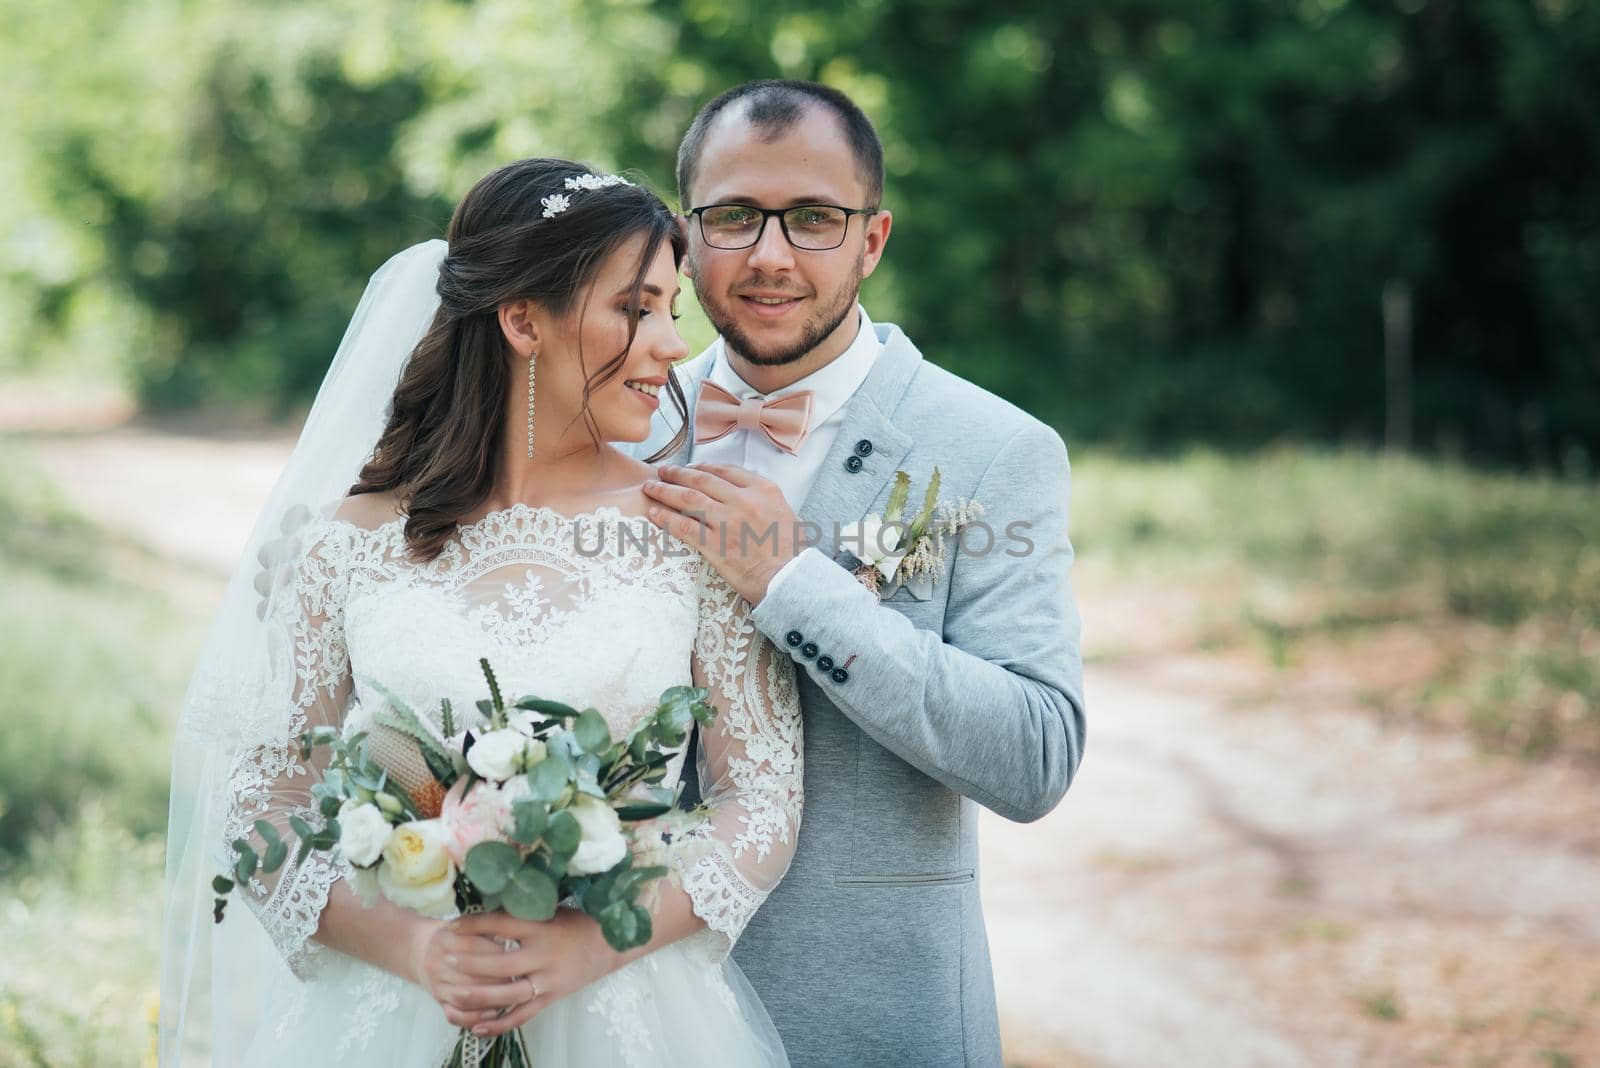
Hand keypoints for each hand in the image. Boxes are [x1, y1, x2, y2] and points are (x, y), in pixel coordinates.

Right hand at [405, 917, 541, 1031]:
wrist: (418, 949)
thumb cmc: (452, 933)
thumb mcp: (464, 923)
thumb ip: (485, 926)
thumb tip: (515, 932)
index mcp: (444, 939)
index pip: (473, 947)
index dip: (498, 951)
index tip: (519, 952)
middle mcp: (436, 963)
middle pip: (470, 975)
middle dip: (499, 978)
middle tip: (523, 977)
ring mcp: (436, 985)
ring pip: (464, 998)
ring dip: (490, 999)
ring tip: (513, 995)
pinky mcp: (438, 1001)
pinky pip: (455, 1015)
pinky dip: (474, 1017)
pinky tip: (493, 1013)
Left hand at [446, 908, 620, 1038]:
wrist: (611, 945)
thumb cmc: (577, 922)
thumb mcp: (551, 910)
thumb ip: (522, 912)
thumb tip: (486, 906)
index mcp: (543, 927)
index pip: (501, 924)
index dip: (474, 925)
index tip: (452, 925)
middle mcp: (544, 955)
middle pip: (500, 964)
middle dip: (469, 962)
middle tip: (445, 958)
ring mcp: (548, 980)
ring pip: (508, 994)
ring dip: (478, 995)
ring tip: (453, 993)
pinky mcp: (552, 999)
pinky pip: (522, 1016)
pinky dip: (499, 1025)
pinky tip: (477, 1027)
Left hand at [643, 463, 801, 602]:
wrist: (792, 579)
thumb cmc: (792, 551)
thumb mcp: (786, 512)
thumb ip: (764, 498)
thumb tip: (744, 493)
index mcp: (763, 489)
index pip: (725, 470)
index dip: (702, 466)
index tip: (689, 467)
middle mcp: (743, 500)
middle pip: (702, 479)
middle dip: (677, 473)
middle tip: (662, 471)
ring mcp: (728, 522)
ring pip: (688, 499)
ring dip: (665, 491)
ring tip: (650, 487)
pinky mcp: (716, 546)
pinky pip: (684, 527)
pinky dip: (666, 518)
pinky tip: (653, 514)